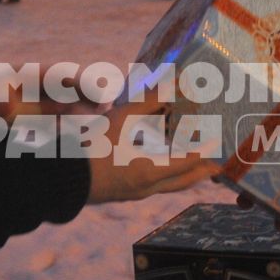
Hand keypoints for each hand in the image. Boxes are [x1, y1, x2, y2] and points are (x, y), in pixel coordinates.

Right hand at [84, 94, 221, 203]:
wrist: (61, 179)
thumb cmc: (91, 148)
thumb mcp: (119, 120)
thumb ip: (147, 101)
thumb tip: (172, 84)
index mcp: (151, 171)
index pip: (188, 162)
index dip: (204, 151)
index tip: (217, 145)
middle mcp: (147, 187)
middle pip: (182, 181)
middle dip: (200, 172)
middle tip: (215, 166)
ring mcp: (134, 194)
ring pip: (167, 186)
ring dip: (182, 175)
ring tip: (191, 165)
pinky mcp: (121, 194)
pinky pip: (152, 186)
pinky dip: (164, 177)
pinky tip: (157, 167)